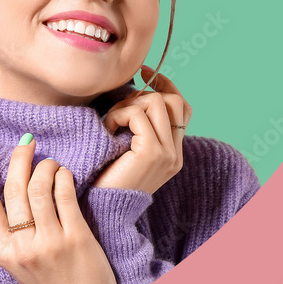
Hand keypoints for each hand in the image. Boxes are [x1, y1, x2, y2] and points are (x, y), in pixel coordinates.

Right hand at [0, 135, 118, 283]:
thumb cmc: (50, 283)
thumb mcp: (18, 261)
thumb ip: (11, 229)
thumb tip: (9, 182)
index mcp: (2, 252)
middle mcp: (22, 247)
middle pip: (13, 188)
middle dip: (19, 157)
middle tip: (27, 142)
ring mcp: (49, 243)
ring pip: (39, 187)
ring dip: (46, 166)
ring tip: (51, 164)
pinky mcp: (75, 238)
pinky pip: (65, 194)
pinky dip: (64, 176)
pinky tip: (65, 175)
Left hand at [92, 64, 192, 194]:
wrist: (100, 209)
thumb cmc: (105, 179)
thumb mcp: (126, 149)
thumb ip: (137, 126)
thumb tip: (134, 89)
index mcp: (172, 152)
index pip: (182, 107)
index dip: (165, 85)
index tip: (144, 74)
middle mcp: (175, 154)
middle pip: (172, 100)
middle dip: (143, 95)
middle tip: (119, 110)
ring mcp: (166, 154)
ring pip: (156, 102)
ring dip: (127, 106)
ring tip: (112, 123)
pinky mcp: (152, 153)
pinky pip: (137, 115)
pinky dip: (118, 116)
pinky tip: (108, 131)